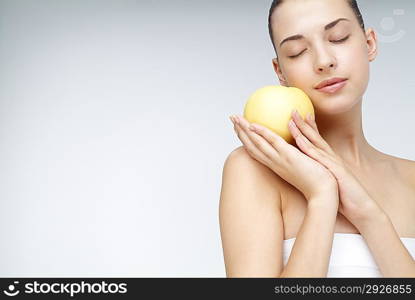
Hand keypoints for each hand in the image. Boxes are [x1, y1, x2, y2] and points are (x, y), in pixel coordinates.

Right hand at [230, 114, 337, 203]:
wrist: (323, 193)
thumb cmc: (316, 181)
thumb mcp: (302, 165)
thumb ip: (296, 155)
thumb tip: (297, 142)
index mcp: (276, 165)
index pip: (257, 150)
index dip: (247, 139)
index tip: (240, 128)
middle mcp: (273, 162)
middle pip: (252, 145)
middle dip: (240, 131)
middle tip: (232, 119)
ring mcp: (279, 160)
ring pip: (257, 142)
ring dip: (245, 130)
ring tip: (236, 118)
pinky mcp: (289, 156)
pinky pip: (273, 141)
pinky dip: (262, 133)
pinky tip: (253, 124)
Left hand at [287, 110, 381, 226]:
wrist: (358, 206)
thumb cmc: (342, 195)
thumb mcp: (329, 179)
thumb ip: (321, 170)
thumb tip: (309, 168)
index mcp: (328, 159)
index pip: (315, 140)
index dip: (306, 127)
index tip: (296, 116)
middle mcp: (330, 157)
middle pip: (314, 136)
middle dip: (303, 122)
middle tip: (292, 110)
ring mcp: (332, 162)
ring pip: (315, 143)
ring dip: (303, 130)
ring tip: (292, 118)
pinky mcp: (334, 170)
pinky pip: (319, 157)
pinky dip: (308, 147)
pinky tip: (299, 140)